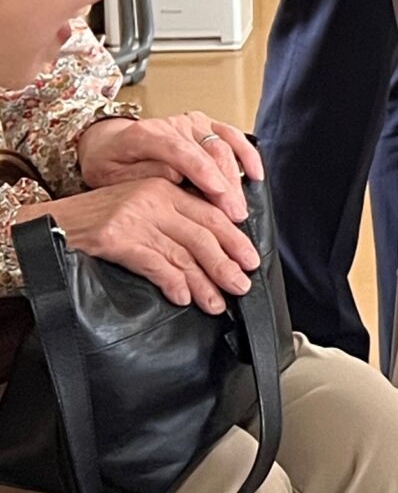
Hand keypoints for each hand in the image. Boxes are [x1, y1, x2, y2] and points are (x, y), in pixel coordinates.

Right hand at [22, 179, 259, 313]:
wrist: (51, 222)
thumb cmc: (100, 221)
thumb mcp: (141, 210)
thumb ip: (172, 222)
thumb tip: (213, 251)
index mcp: (165, 190)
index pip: (210, 214)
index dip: (235, 239)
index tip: (251, 260)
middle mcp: (154, 200)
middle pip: (202, 234)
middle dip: (226, 263)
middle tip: (243, 286)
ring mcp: (135, 218)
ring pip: (182, 252)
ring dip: (203, 282)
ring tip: (217, 302)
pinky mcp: (116, 238)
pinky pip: (154, 263)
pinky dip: (172, 282)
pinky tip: (183, 297)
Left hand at [77, 114, 260, 222]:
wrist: (108, 143)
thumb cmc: (110, 162)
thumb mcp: (111, 176)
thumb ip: (143, 175)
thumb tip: (176, 177)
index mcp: (146, 134)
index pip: (181, 150)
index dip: (202, 171)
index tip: (218, 193)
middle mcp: (173, 124)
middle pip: (209, 150)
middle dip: (226, 185)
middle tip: (233, 215)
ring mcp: (192, 123)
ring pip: (225, 146)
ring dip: (237, 178)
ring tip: (240, 206)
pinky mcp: (206, 126)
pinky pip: (233, 136)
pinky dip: (247, 155)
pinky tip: (255, 175)